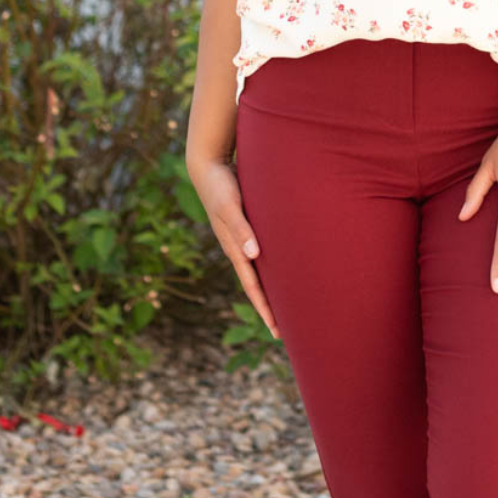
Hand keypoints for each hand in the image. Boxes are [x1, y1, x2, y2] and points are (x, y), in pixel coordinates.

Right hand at [188, 154, 279, 338]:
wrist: (208, 166)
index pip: (253, 286)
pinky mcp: (248, 227)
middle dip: (269, 307)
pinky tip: (282, 269)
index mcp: (235, 249)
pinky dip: (271, 267)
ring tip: (288, 305)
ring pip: (260, 271)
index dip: (265, 308)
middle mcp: (239, 249)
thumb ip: (240, 228)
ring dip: (271, 289)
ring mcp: (243, 239)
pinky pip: (262, 254)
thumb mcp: (230, 206)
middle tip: (285, 330)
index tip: (276, 329)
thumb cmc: (220, 186)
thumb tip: (252, 255)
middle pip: (257, 285)